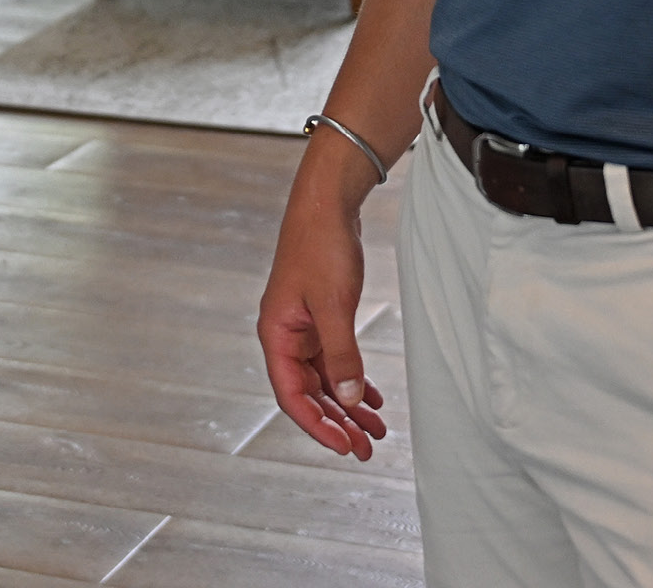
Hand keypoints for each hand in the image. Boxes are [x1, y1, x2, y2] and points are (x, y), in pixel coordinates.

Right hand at [258, 194, 389, 460]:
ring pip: (325, 380)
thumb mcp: (334, 305)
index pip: (293, 396)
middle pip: (310, 393)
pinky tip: (372, 397)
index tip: (344, 446)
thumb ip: (341, 355)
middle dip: (338, 423)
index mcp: (277, 335)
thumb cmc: (320, 246)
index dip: (318, 425)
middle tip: (367, 448)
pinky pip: (335, 360)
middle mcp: (286, 336)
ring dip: (349, 405)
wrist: (327, 204)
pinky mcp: (320, 317)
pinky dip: (352, 380)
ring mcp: (303, 327)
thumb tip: (348, 397)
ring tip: (376, 430)